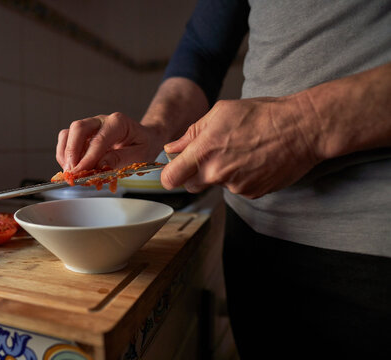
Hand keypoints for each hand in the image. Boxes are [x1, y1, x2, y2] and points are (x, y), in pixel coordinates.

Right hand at [56, 112, 159, 171]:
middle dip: (72, 152)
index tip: (80, 172)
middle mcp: (101, 120)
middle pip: (78, 129)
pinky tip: (72, 168)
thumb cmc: (143, 145)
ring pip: (68, 133)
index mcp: (118, 122)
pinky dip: (64, 155)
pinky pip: (67, 140)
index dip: (87, 158)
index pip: (98, 140)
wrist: (145, 138)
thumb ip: (120, 159)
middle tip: (72, 172)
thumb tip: (99, 166)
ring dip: (65, 154)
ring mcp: (90, 126)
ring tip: (71, 172)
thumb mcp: (140, 155)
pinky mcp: (83, 134)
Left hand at [161, 97, 320, 197]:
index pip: (171, 178)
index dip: (170, 175)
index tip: (173, 170)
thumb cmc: (262, 115)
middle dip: (195, 174)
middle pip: (191, 185)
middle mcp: (217, 173)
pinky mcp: (252, 193)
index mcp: (205, 151)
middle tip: (212, 155)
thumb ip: (191, 134)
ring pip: (216, 185)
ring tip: (241, 152)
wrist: (301, 128)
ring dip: (221, 174)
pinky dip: (241, 178)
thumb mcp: (220, 113)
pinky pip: (237, 188)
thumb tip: (171, 148)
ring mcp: (236, 186)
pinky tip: (253, 161)